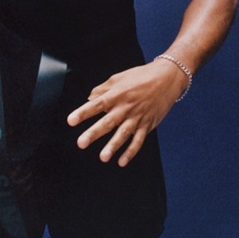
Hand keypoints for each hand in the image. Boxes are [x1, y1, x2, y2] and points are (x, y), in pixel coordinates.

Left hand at [67, 60, 186, 166]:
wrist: (167, 79)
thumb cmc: (142, 76)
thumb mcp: (120, 77)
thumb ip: (103, 88)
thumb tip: (90, 98)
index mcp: (117, 94)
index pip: (97, 104)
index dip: (83, 112)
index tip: (71, 120)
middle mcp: (126, 107)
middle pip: (107, 122)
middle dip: (94, 133)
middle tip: (81, 143)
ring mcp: (137, 117)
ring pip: (123, 134)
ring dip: (112, 146)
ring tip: (103, 157)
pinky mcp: (147, 125)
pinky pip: (138, 141)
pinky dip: (131, 152)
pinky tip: (122, 161)